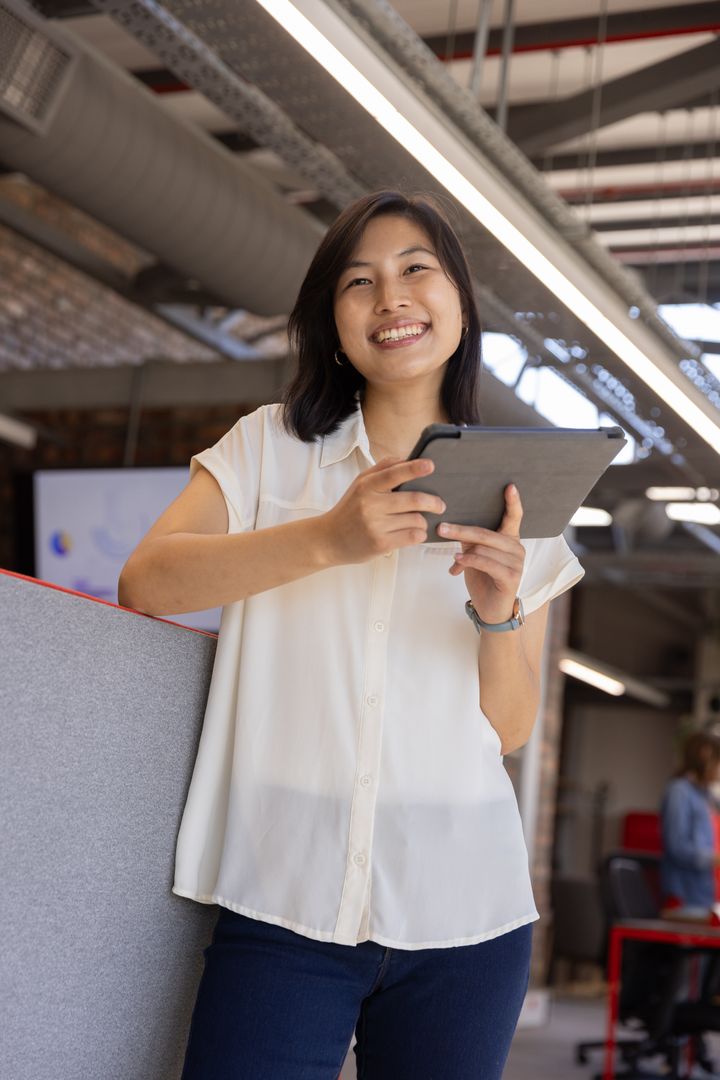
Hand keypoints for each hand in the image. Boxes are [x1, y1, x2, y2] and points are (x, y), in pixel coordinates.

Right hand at [322, 458, 445, 564]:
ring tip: (420, 521)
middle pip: (413, 499)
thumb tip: (405, 459)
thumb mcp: (359, 485)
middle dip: (433, 502)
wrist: (328, 540)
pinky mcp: (380, 544)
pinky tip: (415, 532)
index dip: (414, 468)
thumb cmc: (349, 510)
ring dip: (423, 521)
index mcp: (367, 486)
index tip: (431, 465)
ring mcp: (375, 525)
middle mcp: (370, 505)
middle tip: (440, 505)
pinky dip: (419, 534)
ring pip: (416, 519)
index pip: (394, 474)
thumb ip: (381, 469)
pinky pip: (412, 536)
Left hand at [437, 483, 524, 623]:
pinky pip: (486, 563)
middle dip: (461, 530)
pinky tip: (458, 562)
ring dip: (464, 551)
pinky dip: (469, 561)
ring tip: (454, 557)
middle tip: (441, 528)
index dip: (512, 502)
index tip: (509, 486)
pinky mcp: (511, 577)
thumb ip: (469, 540)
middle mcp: (517, 548)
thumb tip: (450, 525)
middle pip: (486, 533)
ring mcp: (517, 563)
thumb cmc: (483, 579)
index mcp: (510, 539)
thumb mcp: (474, 556)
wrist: (491, 609)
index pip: (514, 517)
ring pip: (484, 548)